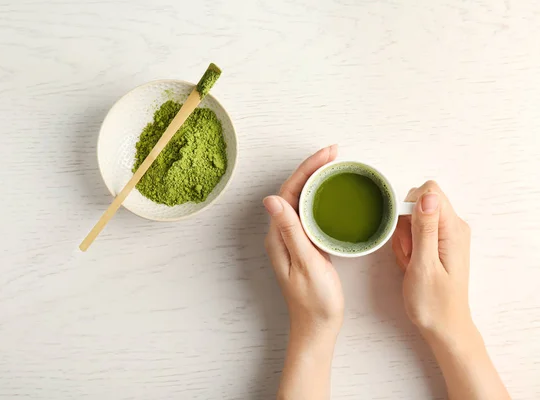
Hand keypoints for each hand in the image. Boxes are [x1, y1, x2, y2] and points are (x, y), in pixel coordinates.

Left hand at [264, 145, 343, 337]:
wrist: (317, 327)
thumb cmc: (315, 301)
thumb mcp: (306, 264)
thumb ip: (291, 232)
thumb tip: (272, 199)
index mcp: (278, 235)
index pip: (289, 191)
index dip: (307, 169)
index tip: (328, 154)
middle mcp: (281, 233)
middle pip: (295, 191)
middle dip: (313, 168)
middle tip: (335, 153)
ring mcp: (292, 238)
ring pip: (303, 200)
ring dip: (317, 180)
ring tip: (336, 165)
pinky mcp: (304, 244)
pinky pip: (311, 213)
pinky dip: (323, 198)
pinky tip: (334, 194)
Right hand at [392, 180, 472, 339]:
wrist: (443, 326)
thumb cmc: (433, 301)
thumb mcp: (424, 264)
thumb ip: (425, 228)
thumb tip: (427, 195)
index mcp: (453, 228)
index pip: (429, 192)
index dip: (409, 206)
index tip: (405, 232)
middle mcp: (453, 226)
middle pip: (419, 204)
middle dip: (404, 226)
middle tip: (408, 253)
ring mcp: (447, 234)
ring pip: (413, 219)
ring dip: (404, 239)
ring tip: (410, 262)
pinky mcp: (439, 242)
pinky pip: (416, 232)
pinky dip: (407, 246)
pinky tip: (411, 264)